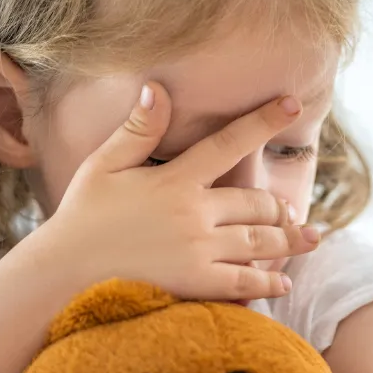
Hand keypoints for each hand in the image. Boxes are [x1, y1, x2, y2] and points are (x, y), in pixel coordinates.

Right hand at [38, 82, 318, 300]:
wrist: (63, 276)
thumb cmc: (80, 219)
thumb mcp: (103, 166)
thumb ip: (137, 129)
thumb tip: (158, 87)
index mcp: (176, 180)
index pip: (229, 143)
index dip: (263, 121)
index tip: (292, 103)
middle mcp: (195, 213)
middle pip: (256, 203)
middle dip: (279, 206)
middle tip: (293, 212)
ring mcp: (200, 251)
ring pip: (259, 242)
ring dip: (289, 240)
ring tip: (309, 238)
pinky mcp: (198, 285)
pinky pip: (245, 283)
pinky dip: (268, 283)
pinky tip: (283, 284)